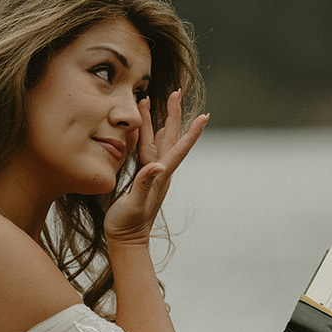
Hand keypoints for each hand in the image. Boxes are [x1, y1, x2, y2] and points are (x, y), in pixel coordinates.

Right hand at [104, 91, 208, 244]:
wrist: (126, 239)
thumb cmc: (128, 224)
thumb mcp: (135, 204)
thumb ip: (145, 184)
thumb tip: (157, 166)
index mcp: (161, 175)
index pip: (179, 148)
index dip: (192, 132)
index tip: (205, 116)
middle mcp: (160, 171)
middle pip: (169, 137)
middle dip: (172, 114)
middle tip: (176, 92)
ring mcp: (152, 173)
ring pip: (156, 140)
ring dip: (157, 120)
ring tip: (156, 101)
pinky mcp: (142, 177)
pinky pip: (146, 149)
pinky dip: (146, 134)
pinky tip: (147, 128)